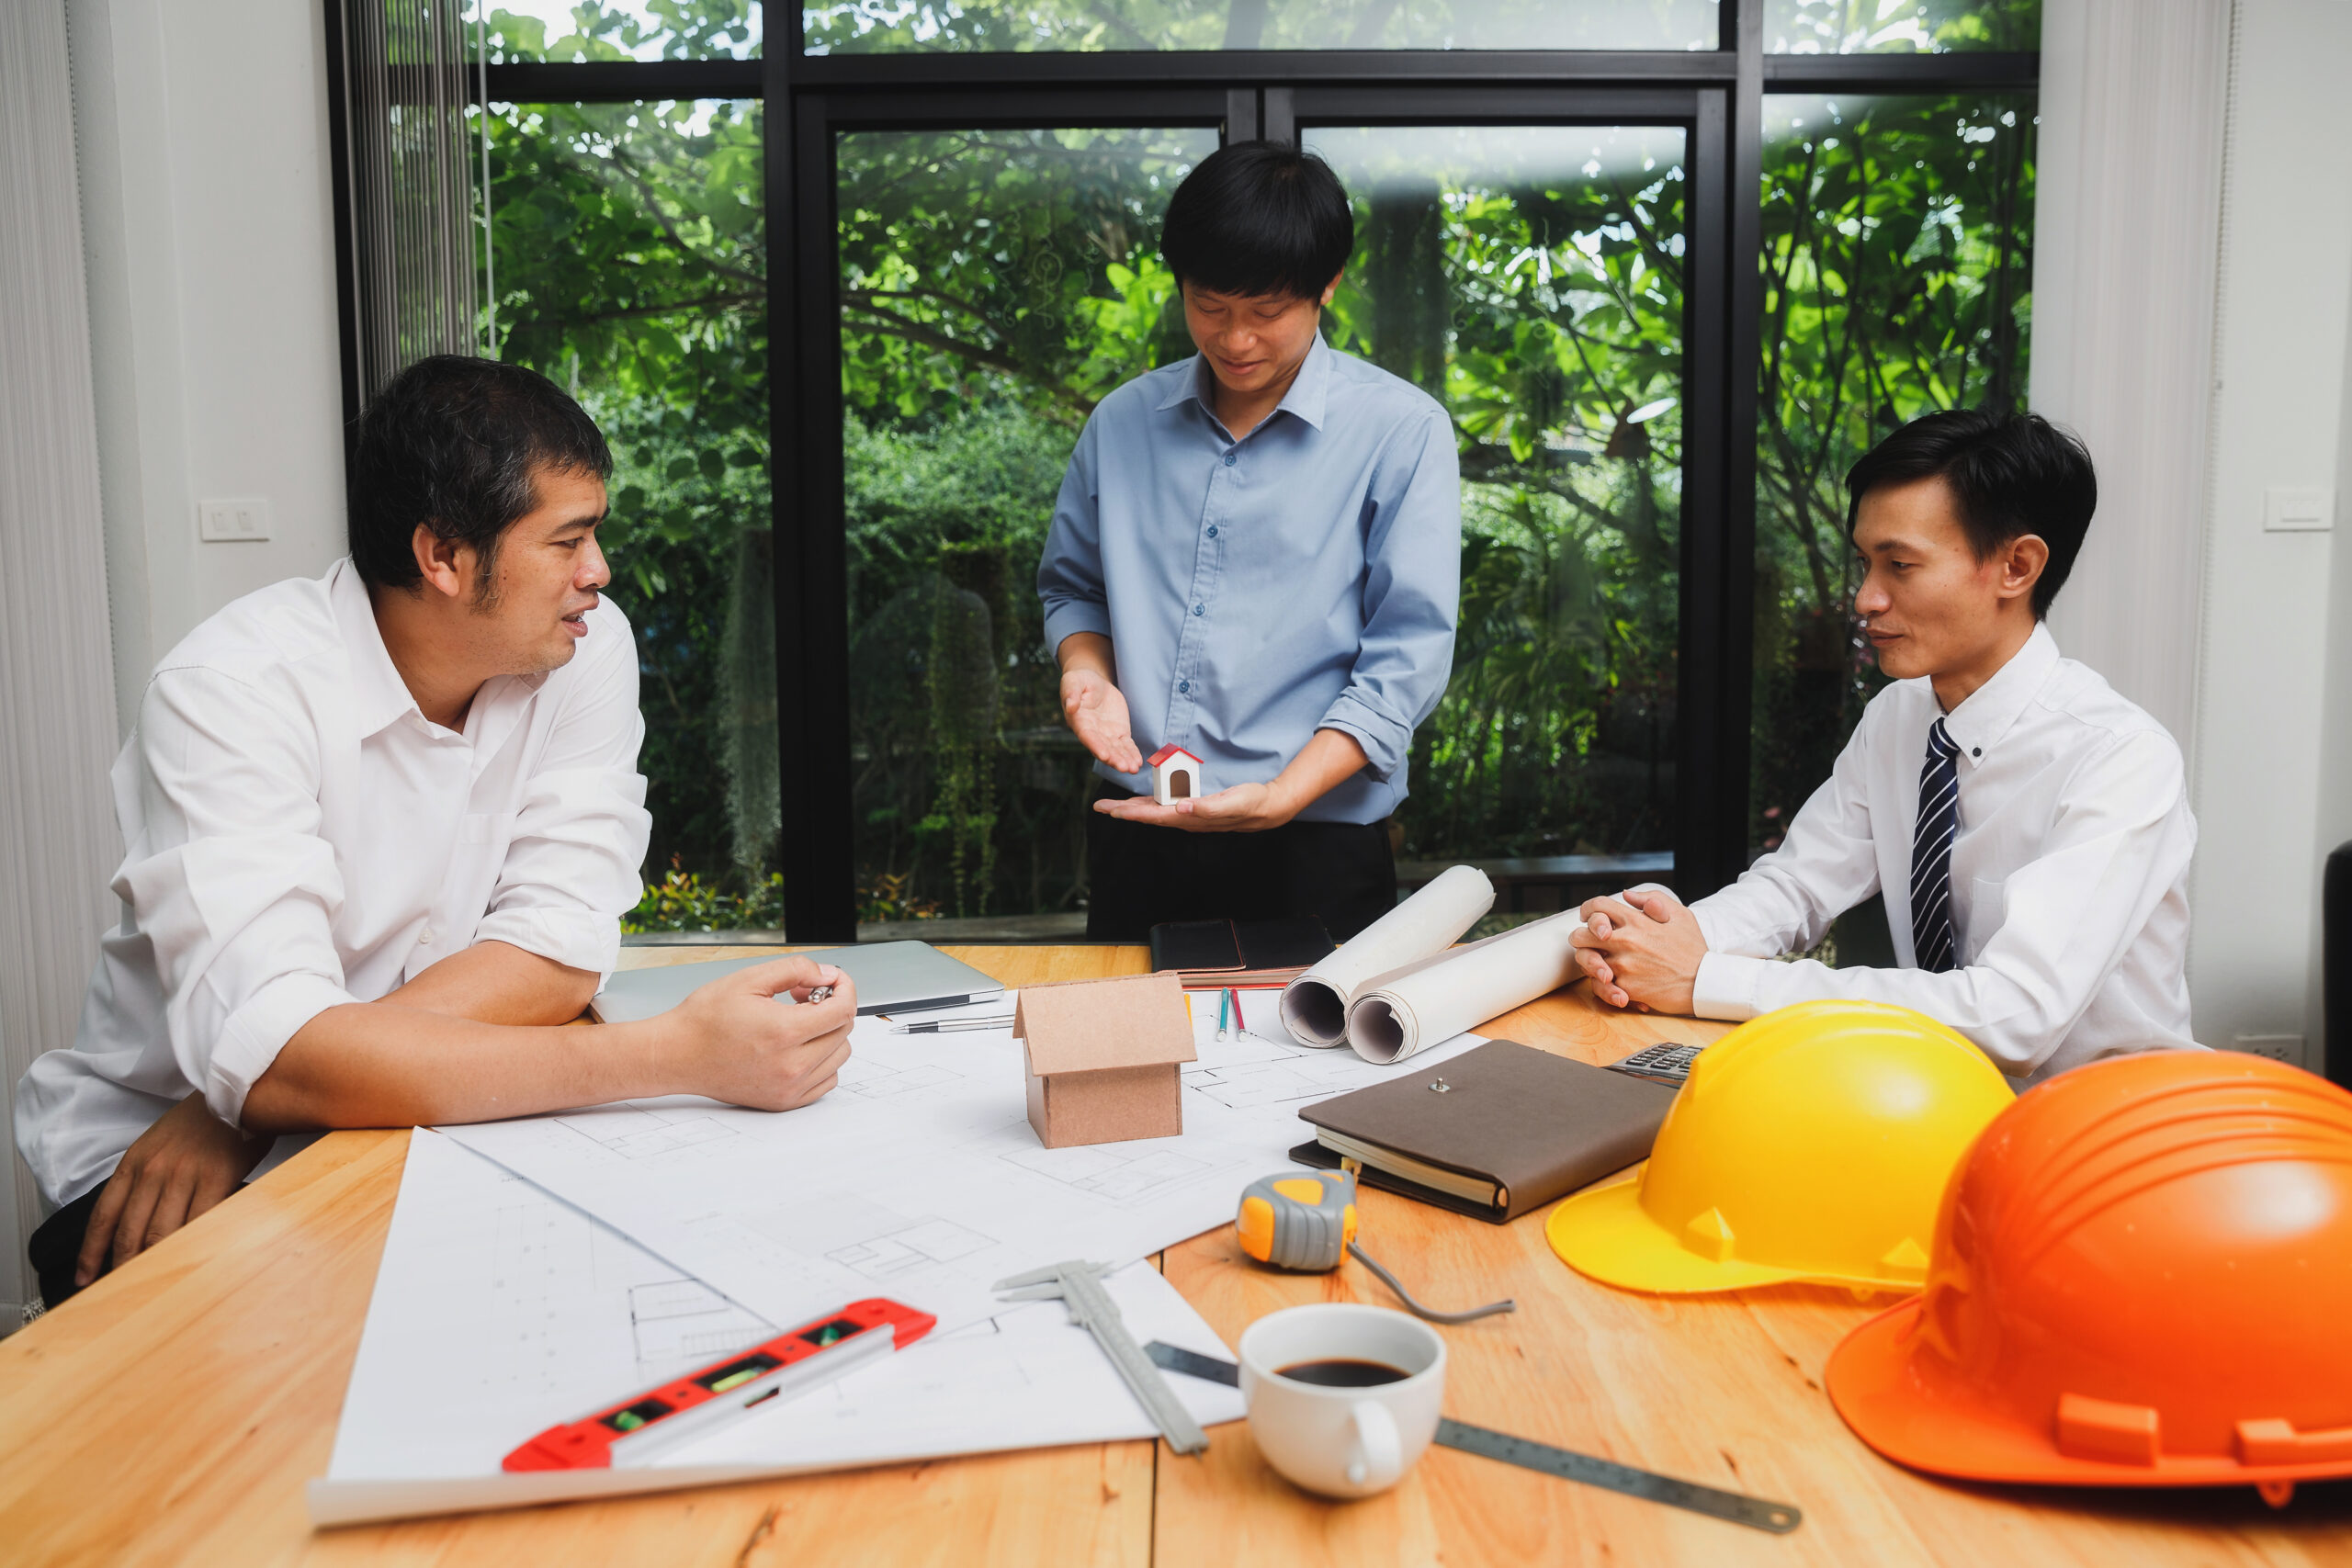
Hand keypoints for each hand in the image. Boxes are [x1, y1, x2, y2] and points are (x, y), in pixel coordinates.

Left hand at [78, 1092, 272, 1286]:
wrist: (237, 1089)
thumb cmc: (202, 1120)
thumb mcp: (159, 1142)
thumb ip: (145, 1177)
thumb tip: (138, 1220)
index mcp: (135, 1162)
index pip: (103, 1215)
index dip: (91, 1251)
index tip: (85, 1278)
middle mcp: (153, 1170)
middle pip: (130, 1232)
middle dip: (123, 1265)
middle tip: (122, 1292)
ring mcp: (184, 1175)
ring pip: (162, 1233)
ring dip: (156, 1263)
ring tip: (154, 1287)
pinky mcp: (217, 1179)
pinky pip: (200, 1223)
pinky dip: (192, 1247)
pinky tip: (189, 1264)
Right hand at [663, 957, 855, 1111]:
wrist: (677, 1055)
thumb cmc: (704, 1019)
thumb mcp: (749, 979)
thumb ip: (795, 970)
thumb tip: (827, 975)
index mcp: (783, 1033)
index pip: (843, 1010)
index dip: (844, 987)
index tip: (833, 979)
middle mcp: (791, 1065)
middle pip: (843, 1032)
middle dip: (832, 1006)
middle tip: (803, 996)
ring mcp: (789, 1087)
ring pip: (839, 1056)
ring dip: (828, 1034)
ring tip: (798, 1021)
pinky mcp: (784, 1101)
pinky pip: (827, 1080)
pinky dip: (822, 1060)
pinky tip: (798, 1046)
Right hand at [1060, 666, 1140, 773]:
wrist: (1094, 682)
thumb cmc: (1079, 681)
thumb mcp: (1073, 682)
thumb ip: (1071, 693)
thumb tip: (1070, 706)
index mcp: (1079, 721)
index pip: (1088, 736)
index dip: (1096, 746)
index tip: (1105, 755)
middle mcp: (1092, 732)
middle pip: (1103, 748)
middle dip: (1114, 758)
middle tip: (1125, 767)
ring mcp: (1106, 734)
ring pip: (1116, 750)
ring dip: (1125, 760)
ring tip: (1134, 769)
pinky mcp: (1118, 732)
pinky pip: (1126, 745)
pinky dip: (1132, 753)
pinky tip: (1138, 762)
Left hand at [1091, 780, 1298, 833]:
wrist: (1268, 808)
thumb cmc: (1251, 804)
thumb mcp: (1232, 803)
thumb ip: (1207, 808)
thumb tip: (1182, 808)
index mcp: (1191, 817)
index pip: (1155, 816)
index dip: (1132, 813)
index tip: (1112, 810)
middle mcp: (1186, 818)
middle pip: (1149, 815)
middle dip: (1124, 811)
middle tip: (1100, 806)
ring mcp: (1189, 814)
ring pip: (1155, 812)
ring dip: (1134, 809)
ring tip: (1113, 805)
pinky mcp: (1194, 808)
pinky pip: (1166, 807)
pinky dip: (1150, 804)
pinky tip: (1144, 801)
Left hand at [1568, 889, 1708, 1014]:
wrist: (1703, 982)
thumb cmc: (1692, 949)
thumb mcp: (1679, 915)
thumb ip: (1651, 899)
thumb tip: (1626, 895)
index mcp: (1637, 921)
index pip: (1597, 907)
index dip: (1587, 910)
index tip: (1588, 918)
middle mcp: (1626, 942)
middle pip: (1579, 936)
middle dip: (1581, 939)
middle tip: (1590, 944)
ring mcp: (1624, 966)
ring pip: (1586, 963)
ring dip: (1590, 963)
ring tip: (1602, 964)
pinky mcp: (1626, 988)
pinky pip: (1599, 986)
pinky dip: (1603, 985)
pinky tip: (1614, 982)